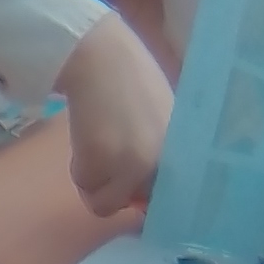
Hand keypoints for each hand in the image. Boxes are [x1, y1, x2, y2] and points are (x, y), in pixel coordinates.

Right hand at [56, 14, 174, 219]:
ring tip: (97, 145)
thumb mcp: (164, 120)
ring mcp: (130, 165)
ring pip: (106, 202)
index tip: (138, 196)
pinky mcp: (100, 162)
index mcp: (182, 151)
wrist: (101, 58)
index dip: (151, 200)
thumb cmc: (132, 80)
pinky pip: (86, 186)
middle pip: (137, 205)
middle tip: (110, 165)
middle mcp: (160, 163)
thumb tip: (143, 198)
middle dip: (121, 193)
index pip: (171, 198)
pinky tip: (86, 139)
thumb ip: (161, 155)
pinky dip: (81, 170)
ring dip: (97, 182)